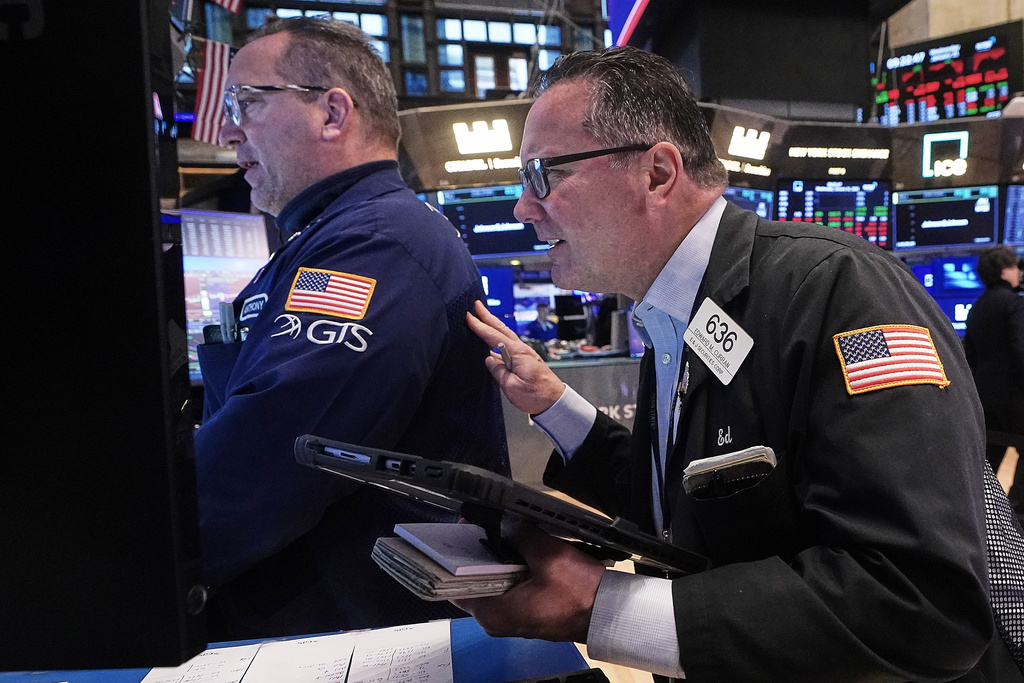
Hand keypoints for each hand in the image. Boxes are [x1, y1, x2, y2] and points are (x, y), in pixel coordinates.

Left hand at [451, 523, 605, 642]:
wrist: (609, 613)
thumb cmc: (578, 592)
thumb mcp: (548, 555)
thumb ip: (520, 534)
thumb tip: (504, 520)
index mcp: (493, 612)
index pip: (455, 585)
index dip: (457, 555)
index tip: (463, 531)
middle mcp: (496, 621)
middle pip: (474, 582)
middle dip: (478, 553)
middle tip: (481, 525)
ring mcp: (512, 618)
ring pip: (492, 584)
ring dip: (496, 560)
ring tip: (498, 531)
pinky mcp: (527, 613)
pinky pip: (508, 588)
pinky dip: (510, 569)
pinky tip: (517, 549)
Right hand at [466, 300, 565, 414]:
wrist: (554, 401)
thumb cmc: (536, 395)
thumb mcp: (511, 386)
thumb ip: (498, 371)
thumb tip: (489, 360)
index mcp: (517, 353)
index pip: (494, 336)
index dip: (480, 326)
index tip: (469, 316)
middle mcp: (522, 350)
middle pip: (501, 329)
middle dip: (488, 316)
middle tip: (477, 305)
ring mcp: (524, 354)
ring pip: (505, 335)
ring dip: (493, 325)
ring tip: (483, 318)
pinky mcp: (526, 360)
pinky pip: (508, 345)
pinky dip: (499, 339)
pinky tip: (492, 344)